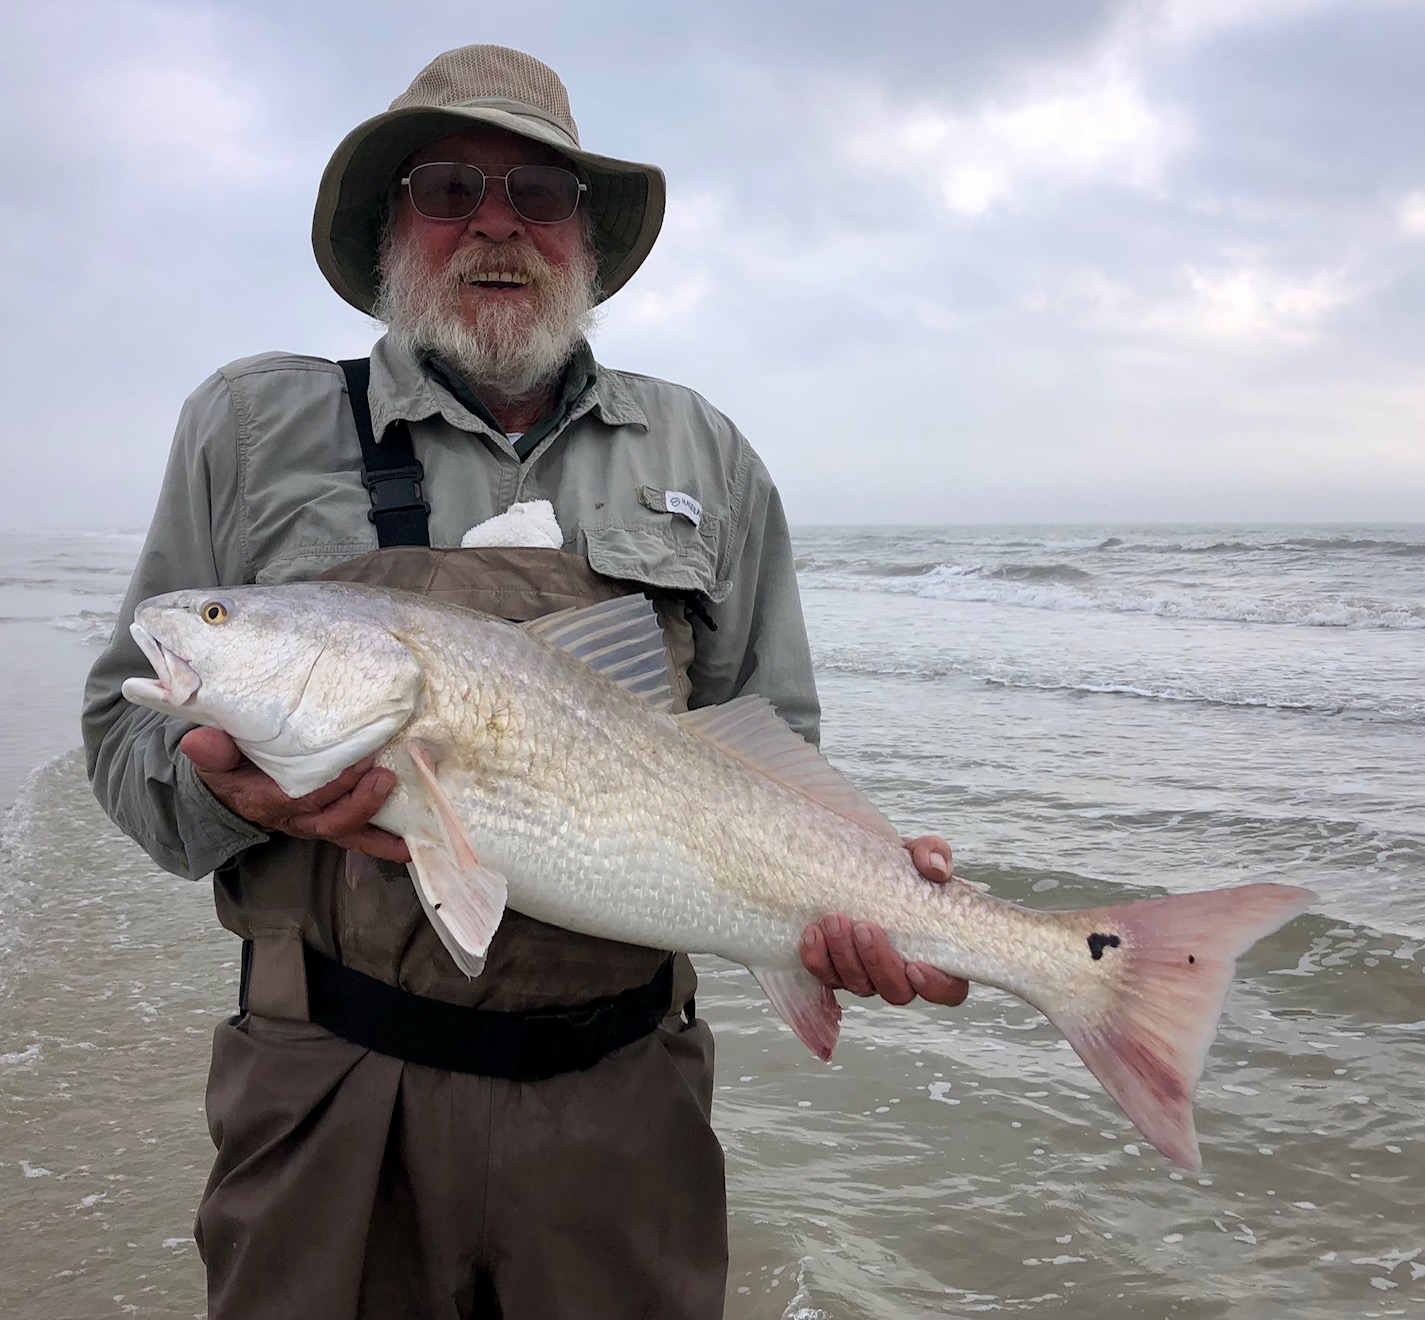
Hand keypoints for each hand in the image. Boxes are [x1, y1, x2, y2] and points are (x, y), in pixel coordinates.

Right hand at [180, 727, 410, 862]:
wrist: (232, 786)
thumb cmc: (231, 766)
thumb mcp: (215, 758)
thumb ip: (212, 751)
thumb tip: (198, 741)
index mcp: (266, 801)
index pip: (302, 799)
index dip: (331, 786)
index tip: (358, 760)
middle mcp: (295, 819)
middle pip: (331, 820)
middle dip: (360, 802)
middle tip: (383, 775)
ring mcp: (317, 824)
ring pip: (350, 832)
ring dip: (380, 823)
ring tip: (407, 806)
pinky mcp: (334, 823)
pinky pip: (362, 839)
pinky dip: (388, 843)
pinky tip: (415, 843)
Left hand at [799, 834, 970, 1006]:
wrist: (840, 849)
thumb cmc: (885, 858)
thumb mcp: (911, 850)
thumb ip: (932, 853)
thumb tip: (936, 868)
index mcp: (931, 948)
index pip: (948, 988)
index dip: (936, 986)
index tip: (916, 965)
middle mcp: (899, 968)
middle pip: (897, 992)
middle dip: (879, 963)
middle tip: (865, 927)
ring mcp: (864, 971)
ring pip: (858, 985)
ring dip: (844, 956)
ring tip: (835, 918)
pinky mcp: (831, 965)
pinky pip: (824, 975)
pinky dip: (817, 957)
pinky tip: (813, 930)